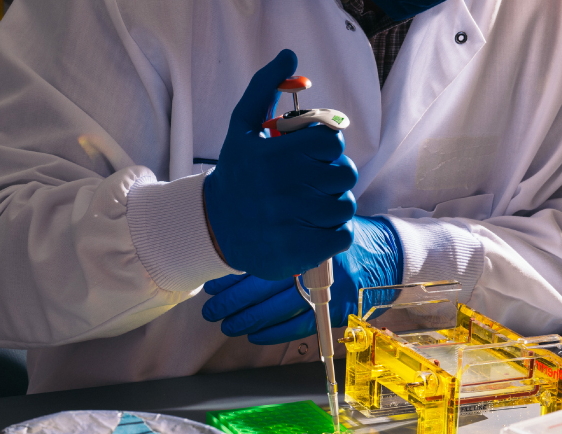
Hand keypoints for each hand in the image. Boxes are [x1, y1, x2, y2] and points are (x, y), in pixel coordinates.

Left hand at [202, 216, 402, 343]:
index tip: (212, 286)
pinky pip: (298, 327)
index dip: (232, 278)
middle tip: (211, 310)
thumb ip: (284, 241)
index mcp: (305, 244)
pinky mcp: (337, 312)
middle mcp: (315, 267)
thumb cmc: (346, 239)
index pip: (260, 263)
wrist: (388, 254)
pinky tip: (255, 335)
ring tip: (227, 325)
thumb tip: (238, 256)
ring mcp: (328, 291)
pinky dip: (274, 334)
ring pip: (277, 311)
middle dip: (232, 302)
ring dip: (248, 321)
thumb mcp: (315, 230)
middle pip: (264, 289)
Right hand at [203, 49, 358, 280]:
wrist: (215, 227)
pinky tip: (314, 228)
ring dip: (334, 205)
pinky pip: (343, 235)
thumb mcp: (242, 127)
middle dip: (333, 176)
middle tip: (313, 182)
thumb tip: (289, 55)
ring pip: (346, 205)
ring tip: (311, 206)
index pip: (333, 141)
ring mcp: (293, 222)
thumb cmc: (237, 173)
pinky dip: (334, 232)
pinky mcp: (301, 251)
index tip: (314, 155)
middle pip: (345, 173)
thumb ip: (264, 88)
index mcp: (273, 155)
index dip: (329, 147)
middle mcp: (283, 189)